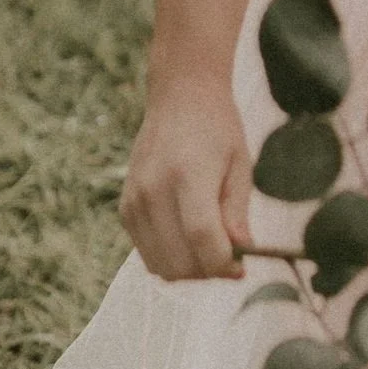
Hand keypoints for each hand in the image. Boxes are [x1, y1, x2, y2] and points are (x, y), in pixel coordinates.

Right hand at [120, 72, 253, 279]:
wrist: (180, 97)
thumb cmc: (218, 130)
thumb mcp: (239, 166)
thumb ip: (237, 214)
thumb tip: (241, 255)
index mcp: (187, 174)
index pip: (201, 237)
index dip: (223, 263)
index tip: (241, 268)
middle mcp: (153, 189)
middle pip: (179, 260)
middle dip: (208, 271)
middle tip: (229, 257)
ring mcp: (135, 200)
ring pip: (160, 265)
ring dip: (189, 270)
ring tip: (209, 248)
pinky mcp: (126, 208)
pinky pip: (147, 253)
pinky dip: (170, 257)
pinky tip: (188, 237)